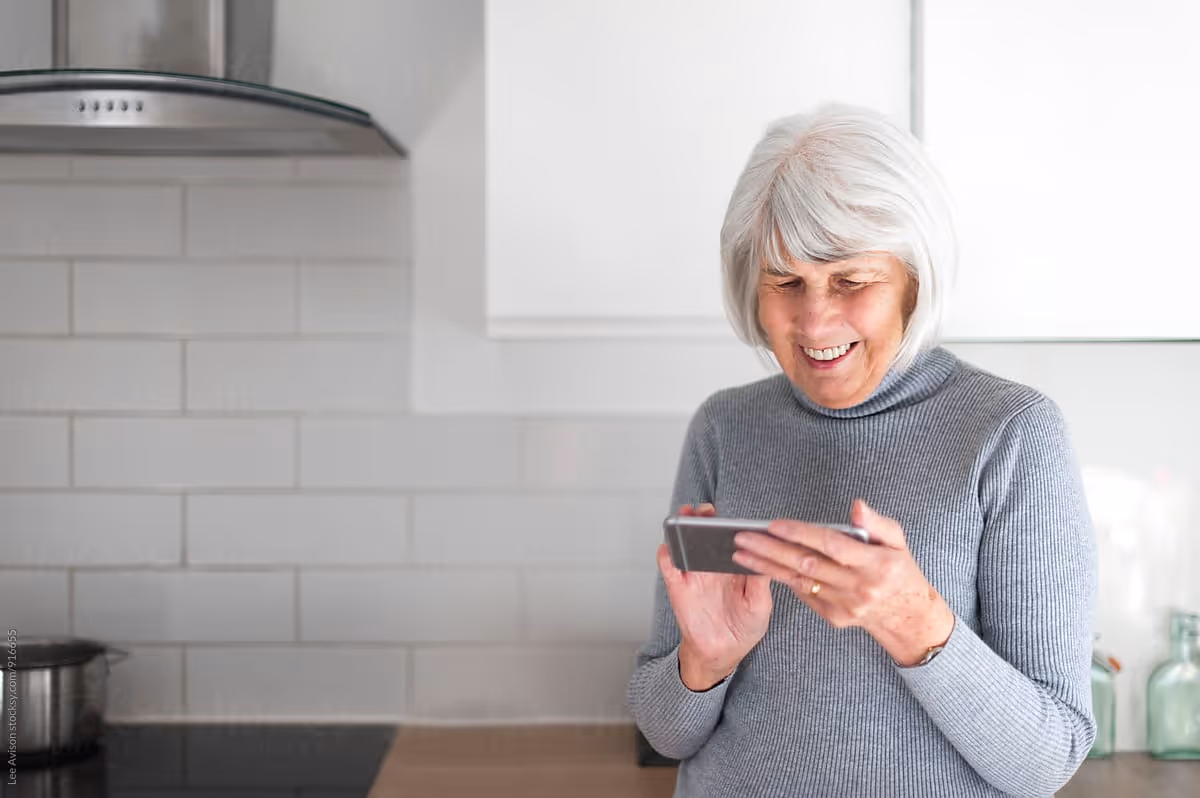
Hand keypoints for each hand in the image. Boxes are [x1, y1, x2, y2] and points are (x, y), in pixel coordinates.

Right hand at [658, 502, 772, 689]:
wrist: (723, 653)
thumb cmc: (743, 628)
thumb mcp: (759, 605)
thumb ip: (760, 582)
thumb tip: (764, 558)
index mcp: (734, 566)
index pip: (729, 537)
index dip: (728, 522)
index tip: (734, 516)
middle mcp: (712, 566)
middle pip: (703, 533)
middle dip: (703, 517)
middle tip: (706, 511)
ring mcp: (694, 575)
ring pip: (683, 543)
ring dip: (682, 528)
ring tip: (687, 518)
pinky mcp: (678, 587)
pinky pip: (669, 566)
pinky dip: (667, 554)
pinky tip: (670, 548)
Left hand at [731, 498, 953, 665]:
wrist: (907, 615)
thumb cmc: (899, 569)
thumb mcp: (897, 540)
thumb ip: (877, 522)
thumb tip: (856, 507)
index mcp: (877, 564)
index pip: (831, 545)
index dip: (801, 533)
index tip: (773, 524)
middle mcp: (860, 587)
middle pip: (807, 564)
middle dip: (770, 549)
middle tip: (742, 537)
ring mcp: (846, 606)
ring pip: (799, 582)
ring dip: (766, 566)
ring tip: (741, 553)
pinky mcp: (835, 618)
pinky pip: (804, 594)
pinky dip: (783, 579)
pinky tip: (762, 566)